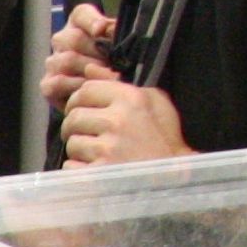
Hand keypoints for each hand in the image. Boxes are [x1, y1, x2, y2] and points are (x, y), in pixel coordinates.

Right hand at [43, 3, 119, 111]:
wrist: (107, 103)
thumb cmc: (117, 70)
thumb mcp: (122, 50)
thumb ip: (118, 36)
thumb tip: (110, 30)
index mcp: (81, 25)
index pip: (82, 14)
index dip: (92, 21)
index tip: (102, 30)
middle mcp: (62, 40)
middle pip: (74, 38)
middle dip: (97, 53)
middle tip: (115, 66)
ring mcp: (53, 63)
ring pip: (66, 60)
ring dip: (89, 72)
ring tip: (107, 80)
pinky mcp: (47, 84)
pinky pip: (58, 82)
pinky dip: (76, 87)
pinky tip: (90, 91)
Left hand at [62, 80, 191, 166]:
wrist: (176, 177)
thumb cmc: (165, 138)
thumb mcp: (153, 101)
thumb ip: (119, 84)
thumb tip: (88, 68)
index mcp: (130, 99)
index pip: (85, 91)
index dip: (78, 101)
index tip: (82, 111)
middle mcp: (117, 121)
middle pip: (73, 118)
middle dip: (76, 128)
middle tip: (88, 136)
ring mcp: (107, 149)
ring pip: (72, 144)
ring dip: (80, 151)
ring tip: (99, 155)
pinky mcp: (100, 174)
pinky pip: (70, 167)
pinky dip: (79, 171)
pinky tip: (97, 170)